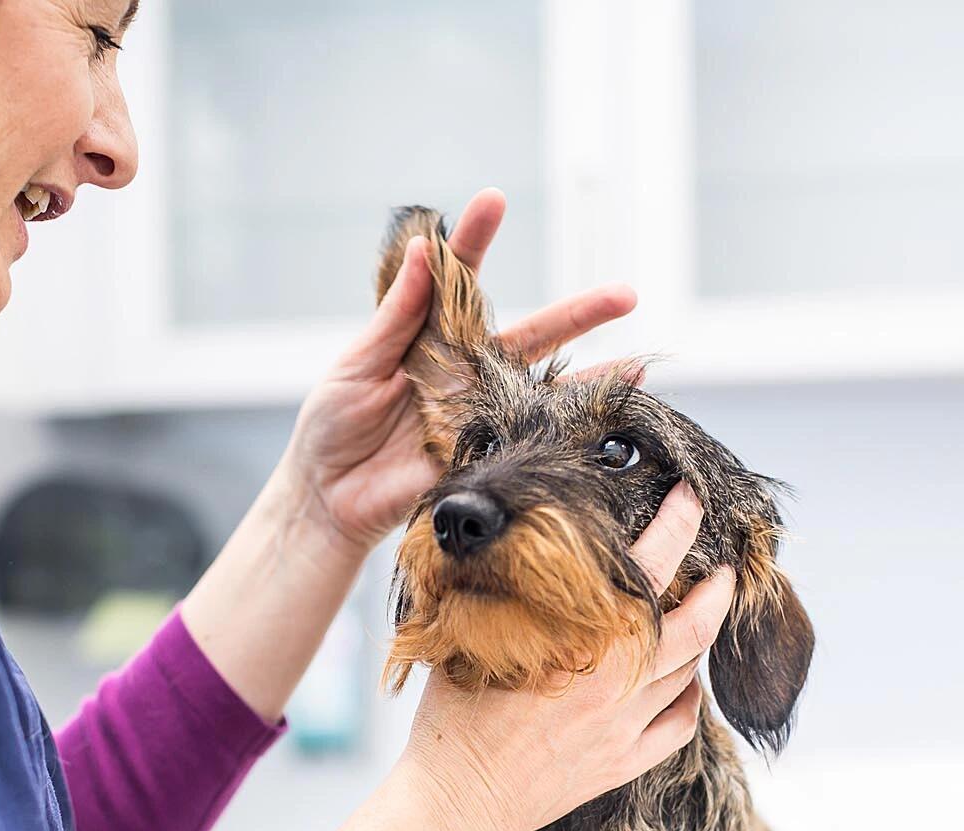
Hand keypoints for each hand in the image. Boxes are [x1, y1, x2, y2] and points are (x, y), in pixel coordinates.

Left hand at [281, 188, 639, 551]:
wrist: (325, 496)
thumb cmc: (332, 425)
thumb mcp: (357, 364)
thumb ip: (395, 316)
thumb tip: (419, 252)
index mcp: (432, 338)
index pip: (460, 280)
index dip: (475, 239)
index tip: (493, 201)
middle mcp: (466, 371)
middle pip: (531, 334)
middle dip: (579, 314)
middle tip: (625, 294)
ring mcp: (480, 414)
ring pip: (545, 390)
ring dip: (593, 379)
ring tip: (638, 364)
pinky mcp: (481, 456)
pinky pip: (530, 442)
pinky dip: (566, 432)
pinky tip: (600, 423)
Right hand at [397, 483, 733, 830]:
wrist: (455, 802)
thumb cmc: (451, 720)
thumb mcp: (469, 640)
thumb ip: (502, 596)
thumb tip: (507, 550)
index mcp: (581, 642)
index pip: (648, 568)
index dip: (678, 526)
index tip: (692, 498)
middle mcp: (615, 682)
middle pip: (694, 626)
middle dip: (717, 590)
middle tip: (724, 569)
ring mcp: (623, 727)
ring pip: (689, 674)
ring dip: (701, 641)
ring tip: (699, 618)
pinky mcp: (621, 765)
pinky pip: (679, 727)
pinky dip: (690, 700)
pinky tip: (684, 686)